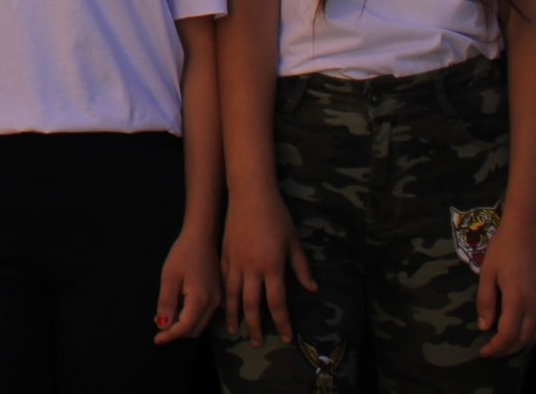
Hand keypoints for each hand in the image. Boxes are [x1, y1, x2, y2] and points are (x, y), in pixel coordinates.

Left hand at [154, 223, 222, 342]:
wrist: (202, 237)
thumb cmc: (183, 253)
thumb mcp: (169, 277)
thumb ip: (166, 304)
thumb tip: (162, 326)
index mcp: (201, 300)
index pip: (185, 327)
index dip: (170, 336)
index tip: (157, 340)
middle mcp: (214, 304)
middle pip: (194, 329)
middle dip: (176, 333)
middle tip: (159, 328)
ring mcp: (218, 300)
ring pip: (200, 324)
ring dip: (184, 326)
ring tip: (165, 318)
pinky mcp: (218, 296)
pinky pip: (204, 315)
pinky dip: (191, 318)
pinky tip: (178, 308)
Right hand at [220, 186, 313, 346]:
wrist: (249, 193)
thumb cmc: (276, 216)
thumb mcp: (294, 242)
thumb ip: (302, 268)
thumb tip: (312, 289)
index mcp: (271, 267)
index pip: (276, 303)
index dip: (282, 323)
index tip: (286, 337)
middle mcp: (251, 268)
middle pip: (251, 305)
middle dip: (254, 326)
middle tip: (256, 343)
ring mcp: (234, 261)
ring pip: (231, 295)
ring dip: (234, 315)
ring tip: (235, 330)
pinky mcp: (224, 253)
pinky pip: (222, 280)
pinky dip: (223, 295)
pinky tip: (223, 304)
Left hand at [475, 217, 535, 357]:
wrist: (530, 228)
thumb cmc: (504, 248)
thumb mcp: (487, 273)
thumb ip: (486, 302)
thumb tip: (485, 327)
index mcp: (518, 299)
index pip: (509, 335)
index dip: (496, 348)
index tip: (484, 352)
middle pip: (525, 339)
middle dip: (508, 349)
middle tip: (493, 350)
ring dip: (524, 342)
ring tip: (508, 342)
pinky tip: (526, 328)